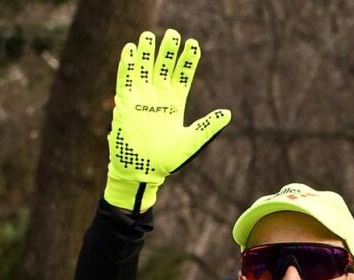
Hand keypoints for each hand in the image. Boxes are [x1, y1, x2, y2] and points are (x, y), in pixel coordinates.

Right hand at [105, 29, 230, 211]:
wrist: (143, 171)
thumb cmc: (167, 160)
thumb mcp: (192, 142)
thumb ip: (208, 127)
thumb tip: (228, 114)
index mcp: (175, 102)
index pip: (182, 75)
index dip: (187, 60)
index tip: (193, 44)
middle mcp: (158, 96)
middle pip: (164, 66)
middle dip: (168, 50)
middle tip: (174, 34)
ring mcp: (141, 98)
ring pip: (144, 68)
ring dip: (146, 52)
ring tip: (149, 36)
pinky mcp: (125, 103)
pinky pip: (126, 79)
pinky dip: (127, 65)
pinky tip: (131, 50)